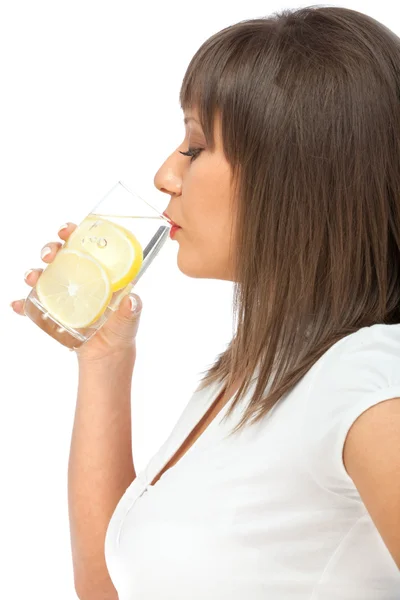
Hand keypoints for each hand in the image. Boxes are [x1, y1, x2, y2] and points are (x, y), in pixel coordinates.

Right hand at [10, 222, 142, 363]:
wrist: (107, 355)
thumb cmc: (121, 329)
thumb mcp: (129, 318)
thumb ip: (131, 310)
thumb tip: (131, 301)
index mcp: (98, 272)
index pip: (84, 245)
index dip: (74, 233)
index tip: (67, 230)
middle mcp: (78, 278)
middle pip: (60, 255)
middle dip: (51, 249)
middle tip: (49, 255)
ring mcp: (63, 294)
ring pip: (43, 275)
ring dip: (34, 272)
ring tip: (32, 278)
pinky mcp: (51, 312)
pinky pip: (32, 304)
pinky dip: (22, 303)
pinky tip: (17, 304)